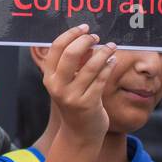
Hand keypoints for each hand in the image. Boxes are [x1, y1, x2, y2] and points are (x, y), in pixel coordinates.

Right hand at [37, 24, 115, 144]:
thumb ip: (72, 63)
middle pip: (70, 54)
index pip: (56, 48)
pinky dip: (108, 66)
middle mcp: (57, 86)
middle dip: (86, 41)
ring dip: (103, 52)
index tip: (84, 28)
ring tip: (112, 46)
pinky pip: (101, 79)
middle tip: (96, 37)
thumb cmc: (75, 101)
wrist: (79, 132)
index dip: (71, 34)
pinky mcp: (88, 104)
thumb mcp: (67, 82)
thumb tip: (85, 37)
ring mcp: (72, 96)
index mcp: (49, 77)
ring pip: (90, 66)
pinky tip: (113, 61)